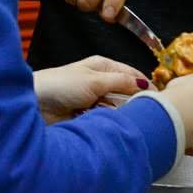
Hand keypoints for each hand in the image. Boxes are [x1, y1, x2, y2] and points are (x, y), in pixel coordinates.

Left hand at [33, 55, 148, 123]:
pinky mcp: (88, 118)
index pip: (132, 74)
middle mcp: (101, 83)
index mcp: (103, 67)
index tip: (159, 98)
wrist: (33, 105)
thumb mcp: (94, 80)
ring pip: (117, 109)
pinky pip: (106, 121)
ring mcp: (95, 101)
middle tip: (137, 111)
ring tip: (116, 117)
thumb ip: (121, 82)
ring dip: (117, 114)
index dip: (145, 85)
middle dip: (131, 102)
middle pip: (126, 93)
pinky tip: (106, 125)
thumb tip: (145, 84)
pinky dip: (107, 123)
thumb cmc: (60, 85)